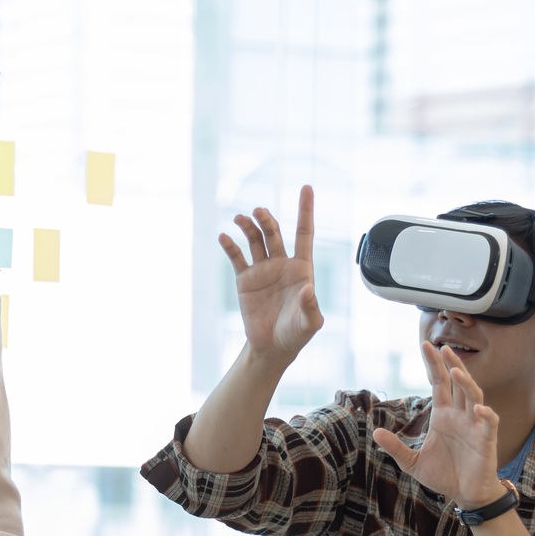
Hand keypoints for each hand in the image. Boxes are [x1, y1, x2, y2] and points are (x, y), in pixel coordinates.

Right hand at [220, 186, 322, 362]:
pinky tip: (224, 237)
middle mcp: (281, 264)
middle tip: (258, 212)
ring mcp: (262, 270)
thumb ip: (310, 306)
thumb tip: (308, 289)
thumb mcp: (310, 323)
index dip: (305, 210)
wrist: (273, 347)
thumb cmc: (296, 334)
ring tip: (240, 219)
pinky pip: (237, 258)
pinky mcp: (245, 280)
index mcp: (301, 268)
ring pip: (255, 240)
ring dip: (248, 227)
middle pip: (274, 233)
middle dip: (267, 220)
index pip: (304, 233)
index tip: (306, 187)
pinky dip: (230, 246)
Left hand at [371, 343, 504, 509]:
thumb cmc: (444, 475)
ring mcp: (475, 426)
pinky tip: (478, 409)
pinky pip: (489, 423)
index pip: (439, 383)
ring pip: (474, 397)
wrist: (465, 495)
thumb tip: (374, 433)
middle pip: (458, 383)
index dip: (434, 365)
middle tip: (442, 347)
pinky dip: (486, 415)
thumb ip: (396, 448)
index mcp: (443, 416)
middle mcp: (460, 416)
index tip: (426, 345)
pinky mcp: (486, 441)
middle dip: (451, 365)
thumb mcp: (412, 463)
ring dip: (466, 383)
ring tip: (455, 371)